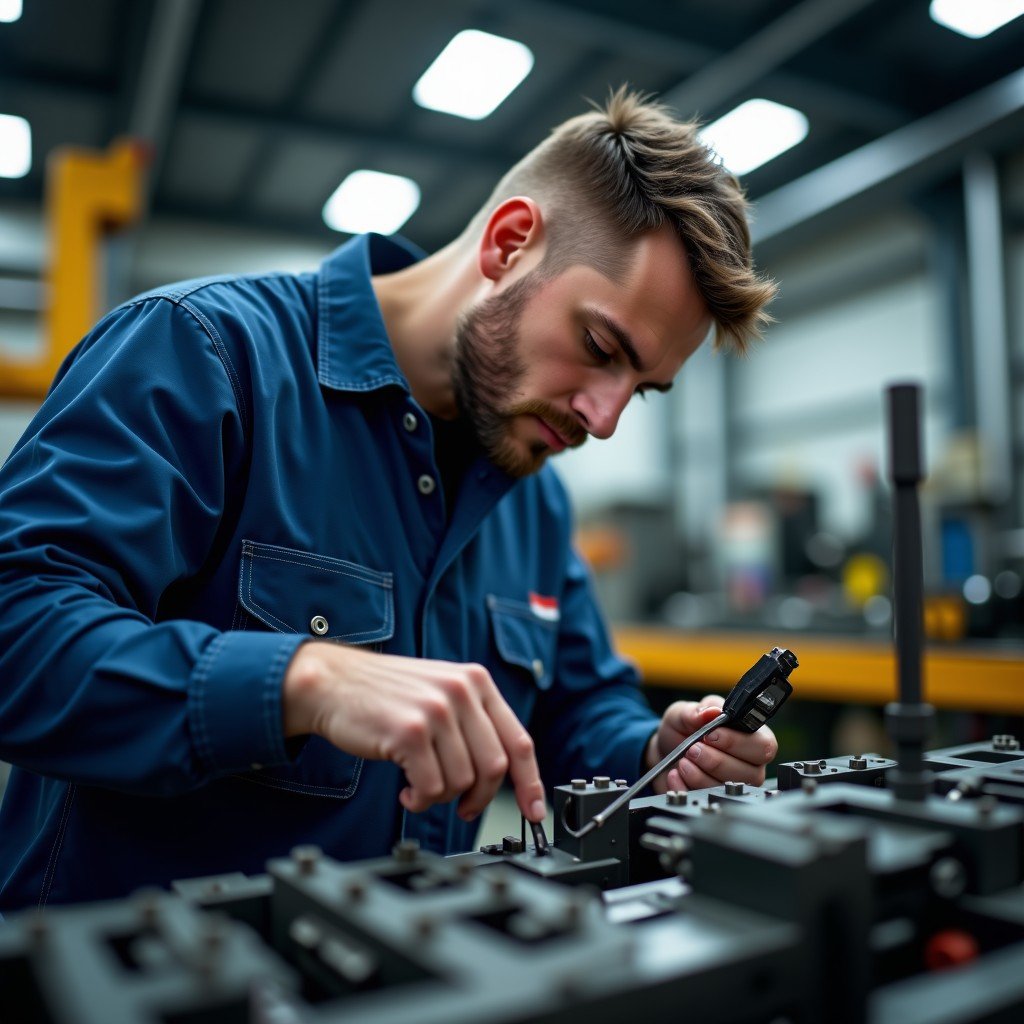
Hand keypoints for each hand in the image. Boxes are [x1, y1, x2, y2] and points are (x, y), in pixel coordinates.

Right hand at [283, 642, 546, 822]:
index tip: (533, 811)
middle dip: (479, 798)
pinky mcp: (410, 733)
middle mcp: (461, 691)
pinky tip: (406, 791)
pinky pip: (432, 788)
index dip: (529, 783)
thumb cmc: (385, 694)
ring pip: (463, 781)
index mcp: (476, 681)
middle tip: (461, 807)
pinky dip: (420, 800)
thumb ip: (473, 722)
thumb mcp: (440, 692)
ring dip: (441, 797)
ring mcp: (436, 711)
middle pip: (494, 767)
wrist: (332, 682)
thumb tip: (501, 772)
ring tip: (419, 786)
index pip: (518, 740)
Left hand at [644, 694, 777, 793]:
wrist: (666, 748)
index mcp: (753, 738)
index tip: (710, 735)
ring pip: (728, 789)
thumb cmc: (686, 727)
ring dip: (699, 774)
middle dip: (716, 760)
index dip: (737, 743)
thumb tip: (711, 711)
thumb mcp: (688, 713)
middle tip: (693, 749)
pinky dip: (685, 786)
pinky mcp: (715, 800)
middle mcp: (750, 765)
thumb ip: (698, 711)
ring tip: (683, 761)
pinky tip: (675, 774)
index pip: (763, 746)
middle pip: (749, 773)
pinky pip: (705, 800)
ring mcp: (735, 786)